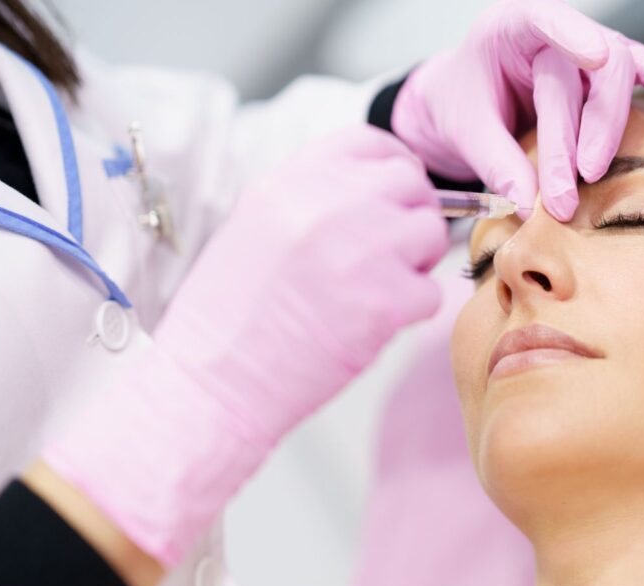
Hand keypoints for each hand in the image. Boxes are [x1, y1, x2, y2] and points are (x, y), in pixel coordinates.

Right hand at [44, 125, 447, 566]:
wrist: (211, 384)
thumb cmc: (230, 316)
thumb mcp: (258, 226)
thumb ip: (317, 198)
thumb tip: (381, 191)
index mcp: (291, 180)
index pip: (373, 143)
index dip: (393, 170)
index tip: (392, 199)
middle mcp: (328, 204)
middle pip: (412, 184)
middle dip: (410, 217)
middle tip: (390, 256)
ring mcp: (360, 250)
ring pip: (432, 234)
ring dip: (416, 264)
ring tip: (376, 291)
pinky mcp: (385, 302)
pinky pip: (432, 292)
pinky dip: (412, 312)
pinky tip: (371, 325)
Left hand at [391, 0, 643, 220]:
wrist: (468, 108)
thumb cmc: (464, 107)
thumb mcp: (466, 133)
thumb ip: (496, 164)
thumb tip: (525, 205)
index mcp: (511, 28)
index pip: (546, 19)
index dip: (573, 34)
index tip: (594, 57)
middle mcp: (555, 34)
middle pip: (592, 67)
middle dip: (584, 130)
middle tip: (567, 189)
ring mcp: (585, 53)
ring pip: (619, 76)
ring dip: (609, 130)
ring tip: (592, 175)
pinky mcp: (603, 78)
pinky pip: (640, 72)